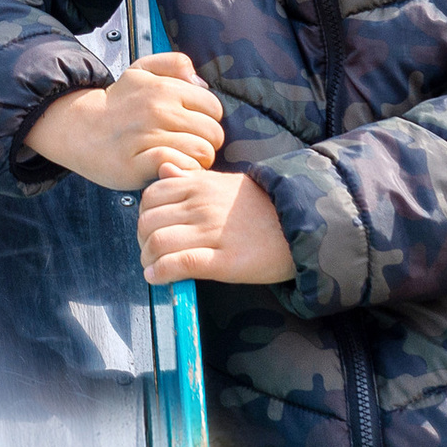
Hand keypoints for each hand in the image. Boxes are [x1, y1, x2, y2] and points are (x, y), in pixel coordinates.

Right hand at [26, 52, 223, 192]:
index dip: (209, 120)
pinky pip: (178, 164)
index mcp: (164, 88)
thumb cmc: (116, 104)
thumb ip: (173, 63)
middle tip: (190, 147)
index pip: (214, 108)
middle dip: (207, 143)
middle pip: (212, 133)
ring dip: (197, 160)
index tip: (194, 128)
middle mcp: (157, 110)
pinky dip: (182, 169)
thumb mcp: (141, 70)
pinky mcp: (136, 163)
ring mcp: (146, 137)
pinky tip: (173, 167)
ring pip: (201, 151)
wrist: (77, 127)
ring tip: (183, 159)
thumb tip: (200, 82)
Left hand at [136, 165, 296, 287]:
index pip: (151, 197)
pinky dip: (161, 272)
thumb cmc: (264, 206)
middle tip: (149, 254)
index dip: (143, 217)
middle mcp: (201, 206)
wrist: (303, 225)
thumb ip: (192, 178)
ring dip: (148, 260)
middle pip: (149, 222)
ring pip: (158, 243)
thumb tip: (164, 169)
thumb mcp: (226, 181)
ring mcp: (212, 232)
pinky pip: (180, 264)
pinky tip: (158, 278)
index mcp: (200, 185)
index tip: (149, 231)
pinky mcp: (224, 260)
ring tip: (152, 269)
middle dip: (142, 242)